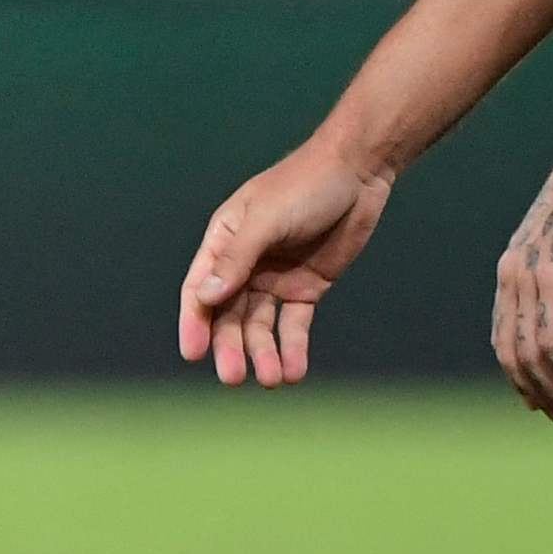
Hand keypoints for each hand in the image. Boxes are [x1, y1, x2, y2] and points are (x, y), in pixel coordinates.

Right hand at [177, 141, 395, 386]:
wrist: (359, 174)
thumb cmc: (304, 186)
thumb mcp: (267, 219)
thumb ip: (237, 258)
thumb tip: (205, 296)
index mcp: (224, 241)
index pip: (200, 289)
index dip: (194, 322)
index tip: (193, 354)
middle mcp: (245, 265)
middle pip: (229, 314)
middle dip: (231, 346)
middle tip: (234, 377)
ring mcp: (275, 278)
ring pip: (261, 325)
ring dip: (263, 353)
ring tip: (271, 379)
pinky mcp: (306, 288)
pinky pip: (294, 325)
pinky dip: (293, 348)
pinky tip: (294, 371)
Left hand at [492, 145, 552, 418]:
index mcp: (511, 274)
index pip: (503, 338)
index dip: (520, 376)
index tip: (542, 400)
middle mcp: (511, 278)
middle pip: (510, 354)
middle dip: (535, 391)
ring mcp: (528, 279)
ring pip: (529, 353)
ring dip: (552, 386)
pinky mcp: (552, 279)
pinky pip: (550, 339)